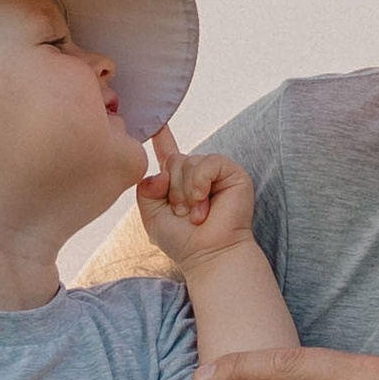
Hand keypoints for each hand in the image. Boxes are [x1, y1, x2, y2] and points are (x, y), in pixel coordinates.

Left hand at [133, 130, 257, 267]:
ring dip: (186, 191)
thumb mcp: (151, 216)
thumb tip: (161, 172)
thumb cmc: (183, 241)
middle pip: (174, 160)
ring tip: (196, 214)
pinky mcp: (233, 173)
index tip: (156, 124)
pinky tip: (204, 202)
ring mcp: (216, 173)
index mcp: (179, 183)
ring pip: (188, 161)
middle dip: (172, 189)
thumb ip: (145, 190)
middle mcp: (198, 175)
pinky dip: (200, 183)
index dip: (162, 138)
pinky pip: (208, 163)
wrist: (209, 255)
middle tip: (183, 213)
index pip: (169, 155)